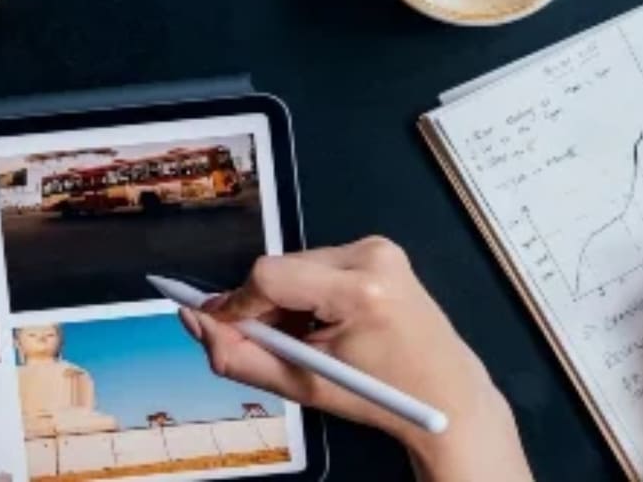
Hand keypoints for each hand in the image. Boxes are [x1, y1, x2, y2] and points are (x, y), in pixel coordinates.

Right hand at [181, 238, 532, 481]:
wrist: (446, 392)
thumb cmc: (379, 397)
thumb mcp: (304, 387)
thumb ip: (240, 357)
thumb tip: (196, 322)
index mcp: (360, 290)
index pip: (270, 276)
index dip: (238, 304)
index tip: (220, 328)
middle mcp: (371, 256)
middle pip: (282, 267)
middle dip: (263, 306)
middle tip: (273, 345)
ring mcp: (378, 247)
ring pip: (296, 262)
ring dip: (286, 298)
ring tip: (306, 338)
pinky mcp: (380, 247)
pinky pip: (319, 261)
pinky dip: (308, 290)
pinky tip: (325, 321)